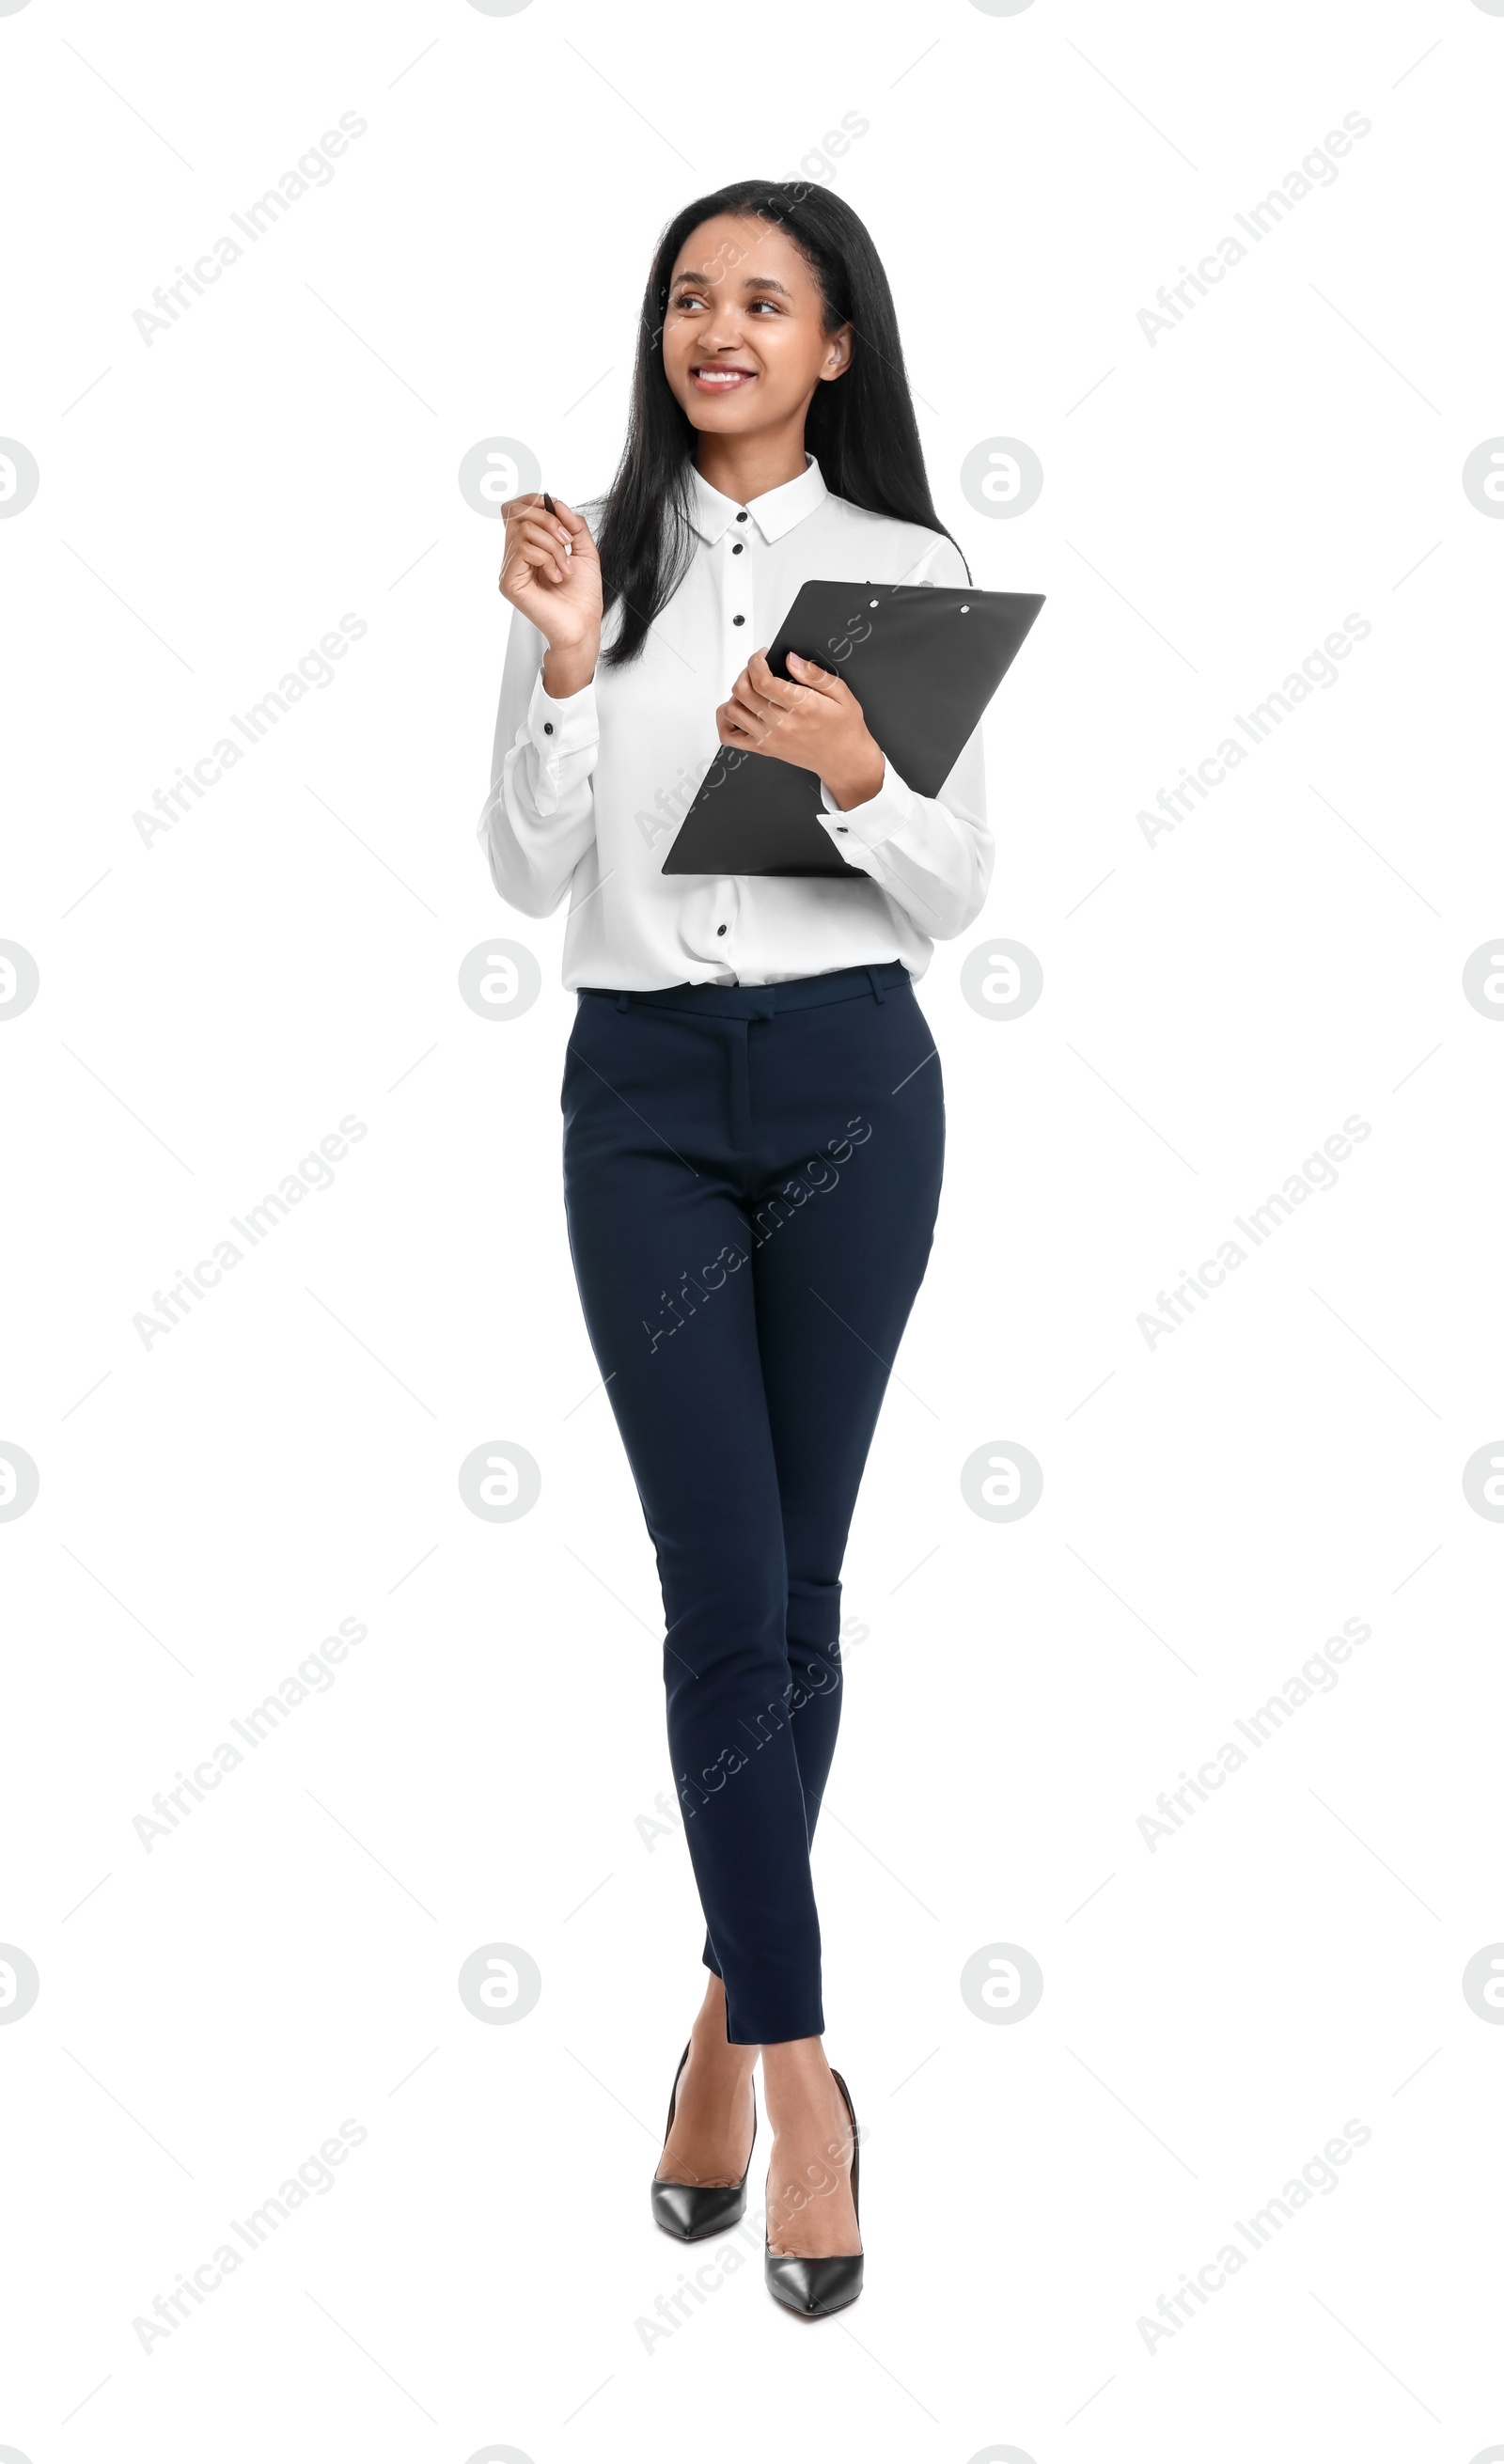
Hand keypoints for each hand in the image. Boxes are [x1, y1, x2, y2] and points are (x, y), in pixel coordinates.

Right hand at [498, 493, 601, 695]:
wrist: (583, 625)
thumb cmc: (583, 596)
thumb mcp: (585, 551)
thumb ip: (573, 524)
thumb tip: (555, 503)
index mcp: (528, 546)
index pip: (516, 509)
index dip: (535, 502)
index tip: (561, 517)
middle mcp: (514, 555)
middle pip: (517, 512)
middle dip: (549, 521)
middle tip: (567, 542)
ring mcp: (510, 569)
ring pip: (523, 530)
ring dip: (553, 545)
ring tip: (564, 568)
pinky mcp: (509, 582)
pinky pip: (523, 549)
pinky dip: (547, 558)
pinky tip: (556, 576)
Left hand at [716, 649, 884, 810]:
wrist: (845, 760)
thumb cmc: (845, 728)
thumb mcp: (841, 693)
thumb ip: (814, 674)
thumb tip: (791, 659)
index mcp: (801, 706)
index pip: (763, 680)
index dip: (756, 662)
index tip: (762, 656)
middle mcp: (782, 723)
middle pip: (743, 691)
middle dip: (746, 672)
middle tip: (757, 669)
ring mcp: (770, 738)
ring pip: (733, 710)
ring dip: (736, 694)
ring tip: (751, 688)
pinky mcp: (764, 749)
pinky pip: (730, 737)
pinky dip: (725, 721)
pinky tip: (737, 710)